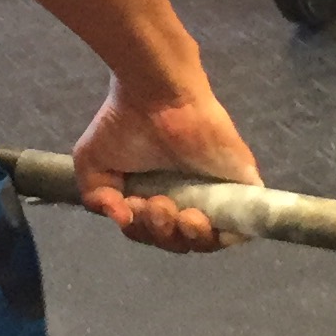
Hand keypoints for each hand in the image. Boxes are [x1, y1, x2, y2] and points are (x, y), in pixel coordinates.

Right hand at [71, 74, 259, 253]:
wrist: (155, 94)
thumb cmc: (124, 121)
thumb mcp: (92, 164)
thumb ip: (97, 198)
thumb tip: (121, 219)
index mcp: (157, 194)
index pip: (155, 233)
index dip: (142, 231)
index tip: (130, 209)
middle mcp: (188, 196)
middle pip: (181, 240)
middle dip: (162, 233)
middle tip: (155, 205)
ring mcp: (217, 192)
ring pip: (211, 238)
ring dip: (188, 236)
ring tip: (176, 213)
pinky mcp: (241, 185)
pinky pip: (242, 226)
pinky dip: (224, 234)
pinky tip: (200, 220)